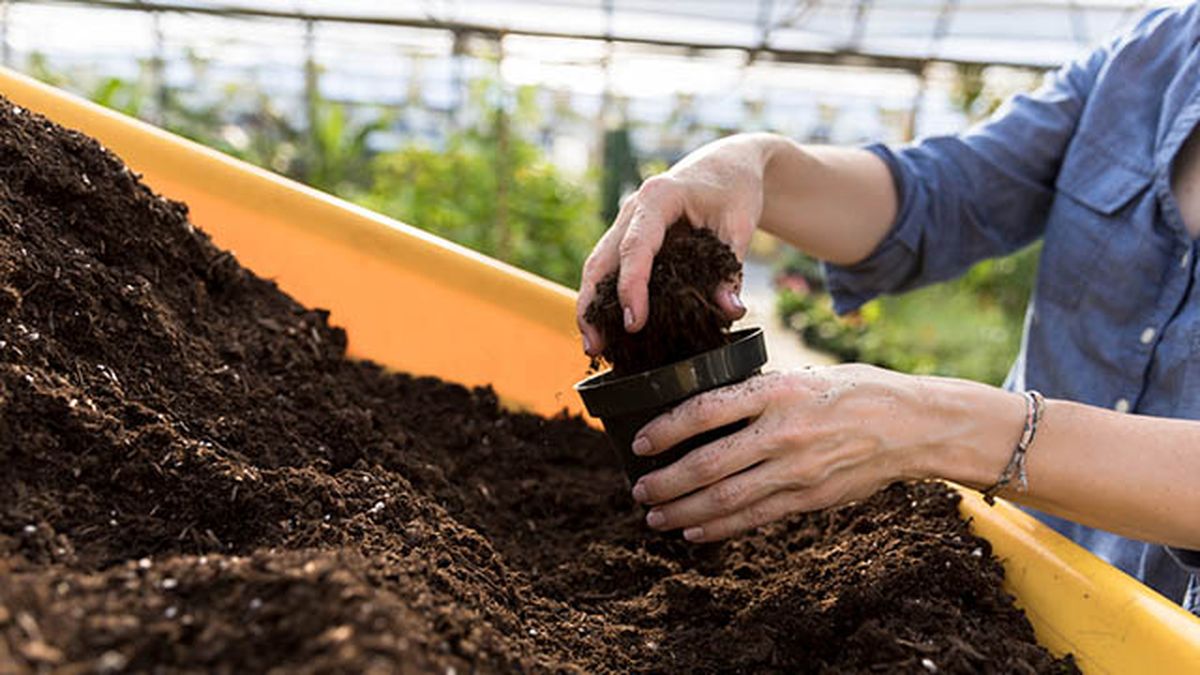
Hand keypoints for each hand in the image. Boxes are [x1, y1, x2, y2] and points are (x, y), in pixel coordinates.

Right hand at [576, 134, 781, 355]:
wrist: (728, 165)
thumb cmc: (734, 189)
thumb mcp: (740, 226)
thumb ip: (731, 269)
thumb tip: (729, 311)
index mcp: (658, 198)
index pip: (636, 248)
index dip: (631, 287)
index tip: (634, 323)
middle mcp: (633, 209)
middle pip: (601, 260)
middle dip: (592, 304)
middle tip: (596, 345)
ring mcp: (626, 223)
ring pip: (597, 266)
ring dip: (591, 305)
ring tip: (594, 345)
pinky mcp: (629, 236)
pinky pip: (609, 268)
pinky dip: (604, 297)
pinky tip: (608, 327)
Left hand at [629, 365, 1023, 541]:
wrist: (913, 426)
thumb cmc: (854, 392)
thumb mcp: (803, 375)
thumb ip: (758, 393)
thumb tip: (705, 409)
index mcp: (777, 391)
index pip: (705, 410)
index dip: (666, 429)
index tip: (640, 441)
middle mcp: (783, 432)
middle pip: (708, 464)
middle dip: (666, 482)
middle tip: (639, 489)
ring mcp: (797, 469)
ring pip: (726, 498)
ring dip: (683, 511)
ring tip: (656, 517)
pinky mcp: (809, 498)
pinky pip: (755, 517)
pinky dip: (720, 527)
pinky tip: (694, 531)